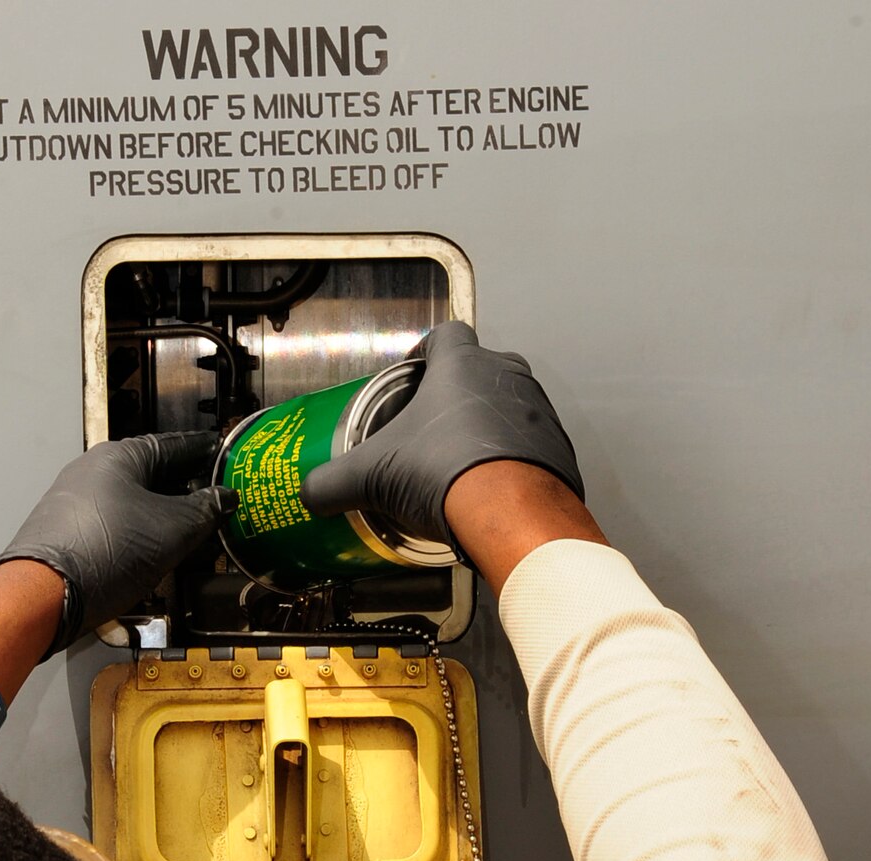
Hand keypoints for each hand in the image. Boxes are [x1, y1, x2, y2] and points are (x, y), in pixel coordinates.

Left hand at [0, 433, 236, 652]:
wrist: (45, 595)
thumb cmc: (112, 550)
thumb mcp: (172, 531)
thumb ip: (204, 511)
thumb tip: (226, 497)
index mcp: (119, 456)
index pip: (173, 445)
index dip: (203, 451)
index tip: (224, 454)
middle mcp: (92, 470)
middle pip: (150, 474)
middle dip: (184, 488)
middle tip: (215, 499)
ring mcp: (75, 503)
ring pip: (131, 502)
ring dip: (162, 515)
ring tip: (191, 531)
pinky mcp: (65, 533)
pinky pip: (114, 524)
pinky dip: (139, 532)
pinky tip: (152, 551)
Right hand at [299, 321, 583, 545]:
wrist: (509, 515)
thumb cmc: (444, 474)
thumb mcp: (370, 476)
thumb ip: (333, 482)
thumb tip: (310, 493)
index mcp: (460, 366)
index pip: (445, 335)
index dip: (428, 352)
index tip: (416, 374)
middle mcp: (505, 377)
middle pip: (480, 370)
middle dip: (458, 395)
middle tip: (434, 429)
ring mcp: (539, 411)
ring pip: (510, 407)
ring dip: (488, 427)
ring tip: (463, 463)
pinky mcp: (559, 449)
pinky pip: (533, 446)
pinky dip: (514, 460)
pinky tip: (492, 488)